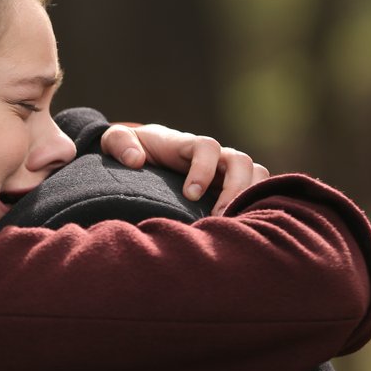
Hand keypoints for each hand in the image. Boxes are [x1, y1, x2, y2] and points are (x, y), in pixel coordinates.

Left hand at [100, 124, 268, 214]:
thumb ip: (120, 144)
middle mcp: (212, 156)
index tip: (190, 194)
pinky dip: (254, 205)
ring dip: (250, 198)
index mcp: (185, 144)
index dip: (204, 169)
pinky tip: (238, 228)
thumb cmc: (129, 149)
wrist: (140, 155)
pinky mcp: (229, 188)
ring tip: (230, 224)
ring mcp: (224, 171)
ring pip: (256, 174)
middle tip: (217, 217)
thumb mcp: (115, 141)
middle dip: (234, 189)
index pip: (207, 147)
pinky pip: (255, 191)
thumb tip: (135, 160)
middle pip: (241, 161)